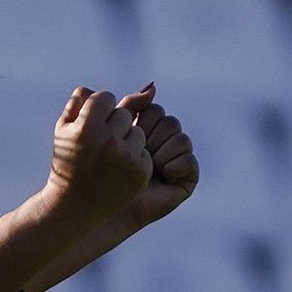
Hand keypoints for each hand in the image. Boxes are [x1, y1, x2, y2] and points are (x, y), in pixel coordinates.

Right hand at [45, 86, 154, 224]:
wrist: (73, 206)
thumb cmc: (67, 162)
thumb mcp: (65, 128)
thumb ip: (84, 98)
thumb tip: (126, 85)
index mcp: (87, 127)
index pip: (106, 98)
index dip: (97, 112)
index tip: (89, 129)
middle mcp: (109, 141)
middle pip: (123, 114)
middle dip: (113, 126)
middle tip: (98, 146)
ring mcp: (127, 158)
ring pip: (137, 132)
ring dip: (125, 141)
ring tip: (108, 160)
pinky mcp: (140, 173)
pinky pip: (143, 151)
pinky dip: (133, 158)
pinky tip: (117, 172)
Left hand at [114, 86, 199, 227]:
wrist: (104, 204)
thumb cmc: (101, 171)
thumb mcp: (112, 132)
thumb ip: (130, 106)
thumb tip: (153, 87)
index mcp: (147, 128)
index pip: (154, 109)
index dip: (141, 123)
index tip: (124, 140)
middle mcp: (164, 141)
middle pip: (169, 122)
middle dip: (150, 140)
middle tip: (138, 157)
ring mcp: (177, 158)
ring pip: (181, 138)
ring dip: (161, 154)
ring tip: (148, 169)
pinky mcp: (187, 177)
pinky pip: (189, 160)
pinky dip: (173, 168)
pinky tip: (161, 177)